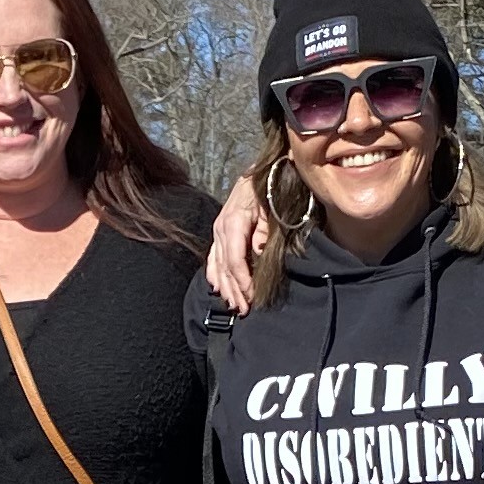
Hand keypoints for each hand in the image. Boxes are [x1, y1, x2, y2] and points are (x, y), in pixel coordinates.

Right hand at [202, 172, 268, 313]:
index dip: (242, 280)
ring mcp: (217, 231)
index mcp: (233, 222)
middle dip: (233, 290)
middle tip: (243, 310)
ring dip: (225, 287)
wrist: (256, 173)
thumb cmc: (267, 189)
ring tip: (233, 305)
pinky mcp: (218, 233)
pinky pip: (212, 257)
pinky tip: (217, 287)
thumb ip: (264, 230)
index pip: (234, 259)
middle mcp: (221, 228)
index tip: (252, 296)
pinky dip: (214, 274)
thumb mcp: (271, 206)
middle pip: (225, 267)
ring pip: (217, 265)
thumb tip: (256, 253)